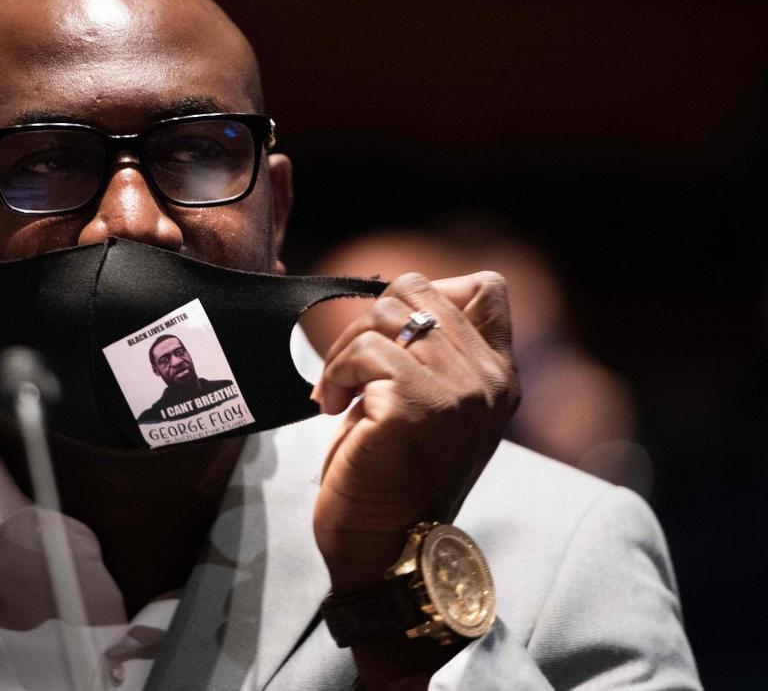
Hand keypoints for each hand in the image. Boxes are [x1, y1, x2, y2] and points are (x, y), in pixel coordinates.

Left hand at [311, 271, 518, 594]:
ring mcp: (457, 391)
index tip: (392, 337)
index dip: (429, 293)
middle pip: (418, 289)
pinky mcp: (416, 405)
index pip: (487, 287)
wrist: (383, 545)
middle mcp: (489, 379)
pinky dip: (336, 374)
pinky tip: (333, 408)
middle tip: (349, 371)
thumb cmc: (392, 471)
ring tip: (340, 394)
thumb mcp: (430, 401)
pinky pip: (364, 351)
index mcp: (499, 375)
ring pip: (386, 313)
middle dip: (368, 322)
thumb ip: (433, 350)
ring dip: (346, 350)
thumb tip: (396, 296)